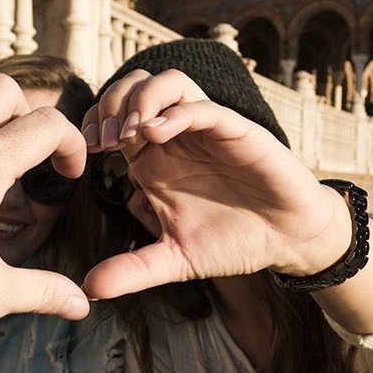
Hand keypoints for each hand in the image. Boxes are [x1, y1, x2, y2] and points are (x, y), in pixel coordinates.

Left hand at [80, 69, 351, 298]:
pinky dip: (176, 113)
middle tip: (104, 142)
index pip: (113, 116)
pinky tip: (156, 134)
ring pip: (168, 82)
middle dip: (110, 105)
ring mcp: (206, 130)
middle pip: (133, 86)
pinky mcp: (236, 131)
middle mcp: (177, 136)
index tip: (85, 152)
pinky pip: (203, 106)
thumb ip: (133, 269)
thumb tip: (89, 290)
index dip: (93, 123)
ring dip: (141, 99)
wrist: (287, 240)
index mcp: (154, 157)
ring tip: (129, 133)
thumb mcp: (175, 260)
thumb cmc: (233, 242)